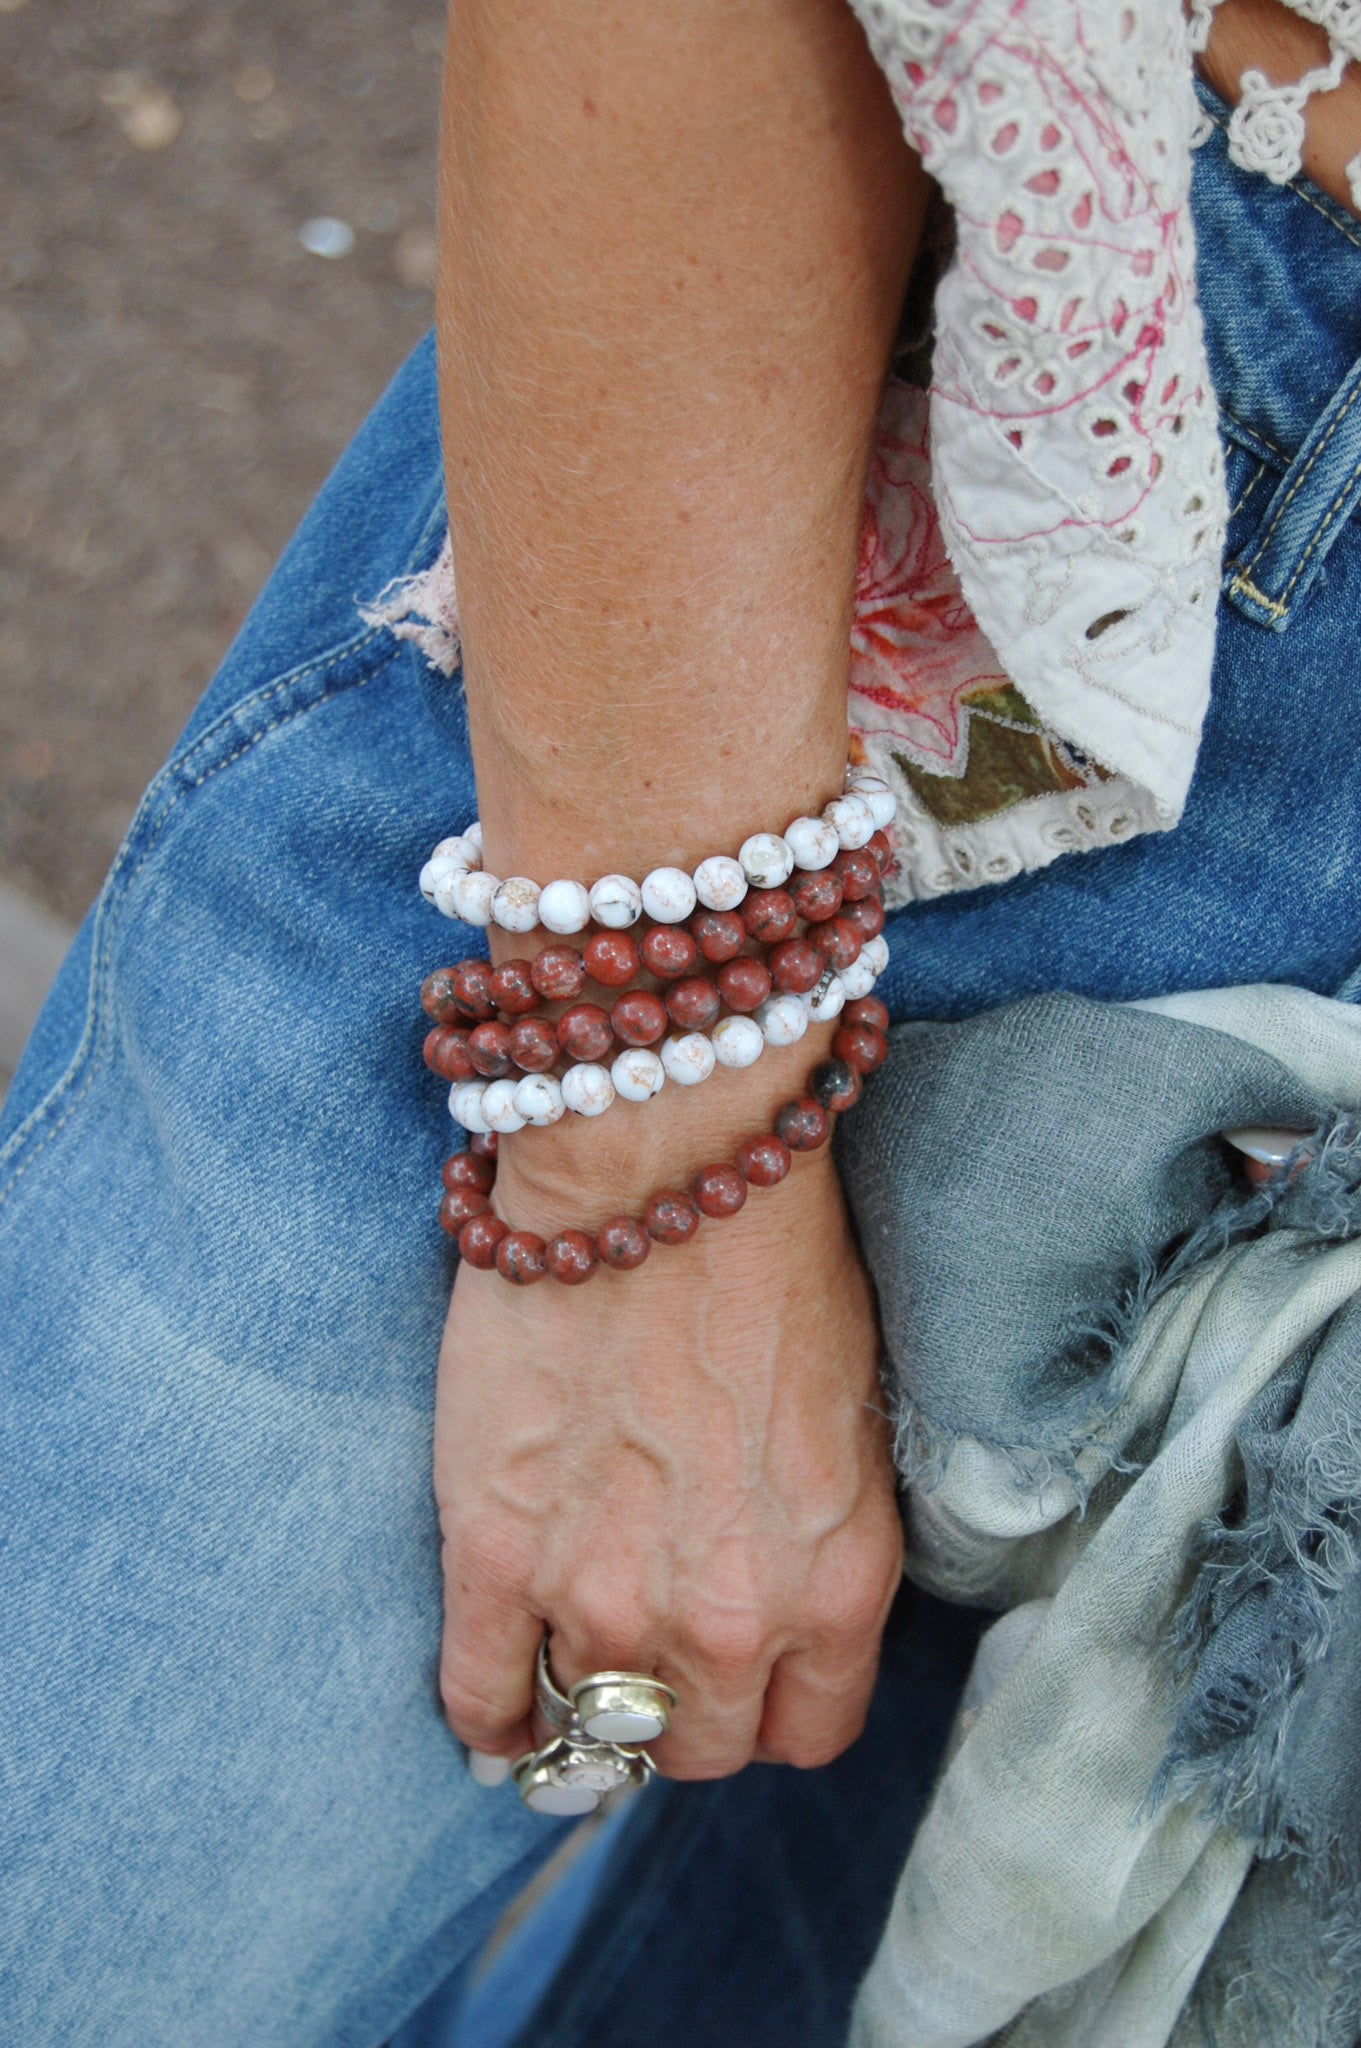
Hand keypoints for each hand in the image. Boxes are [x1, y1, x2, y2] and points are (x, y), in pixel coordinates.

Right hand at [433, 1122, 901, 1781]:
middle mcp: (731, 1620)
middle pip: (704, 1745)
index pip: (813, 1730)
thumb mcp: (851, 1422)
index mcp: (837, 1583)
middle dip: (684, 1708)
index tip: (742, 1680)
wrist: (660, 1175)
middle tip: (654, 1655)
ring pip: (599, 1727)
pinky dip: (488, 1713)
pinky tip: (496, 1701)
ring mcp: (607, 1598)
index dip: (771, 1705)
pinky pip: (482, 1694)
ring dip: (587, 1704)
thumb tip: (774, 1583)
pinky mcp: (498, 1557)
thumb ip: (820, 1536)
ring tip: (568, 1670)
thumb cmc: (769, 1262)